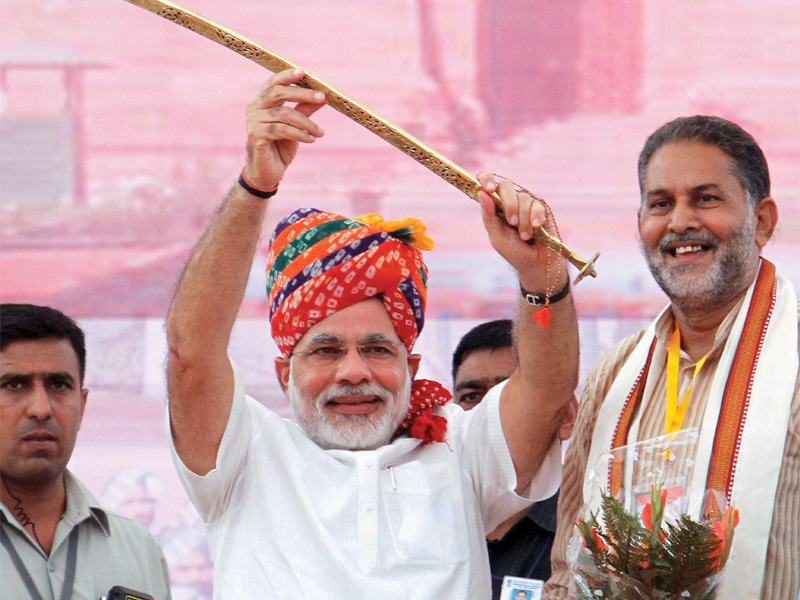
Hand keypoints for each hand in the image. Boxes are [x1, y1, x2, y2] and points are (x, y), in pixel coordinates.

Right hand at [243, 69, 326, 189]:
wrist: (267, 173)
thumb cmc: (280, 147)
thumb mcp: (296, 126)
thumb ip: (305, 110)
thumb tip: (323, 96)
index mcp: (262, 102)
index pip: (273, 83)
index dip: (287, 76)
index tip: (304, 73)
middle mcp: (254, 108)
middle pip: (278, 93)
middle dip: (302, 93)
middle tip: (322, 98)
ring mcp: (253, 121)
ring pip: (284, 114)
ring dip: (307, 123)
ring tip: (320, 132)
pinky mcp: (256, 136)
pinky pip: (282, 129)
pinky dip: (300, 134)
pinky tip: (311, 140)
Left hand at [476, 172, 566, 288]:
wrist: (535, 263)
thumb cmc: (514, 251)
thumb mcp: (497, 237)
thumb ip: (489, 216)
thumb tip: (482, 194)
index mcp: (495, 206)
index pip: (487, 182)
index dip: (486, 179)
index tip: (488, 188)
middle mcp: (510, 201)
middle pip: (506, 185)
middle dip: (508, 203)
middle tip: (511, 222)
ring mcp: (526, 203)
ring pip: (523, 197)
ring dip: (523, 219)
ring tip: (525, 236)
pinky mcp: (541, 208)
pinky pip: (537, 205)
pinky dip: (535, 218)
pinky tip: (535, 228)